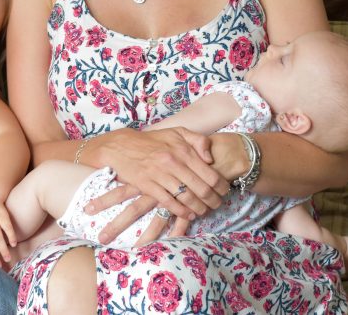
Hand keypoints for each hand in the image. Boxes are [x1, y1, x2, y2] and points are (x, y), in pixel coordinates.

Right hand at [84, 127, 228, 243]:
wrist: (122, 146)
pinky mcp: (148, 186)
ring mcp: (160, 175)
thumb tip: (210, 159)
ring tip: (205, 211)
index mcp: (183, 150)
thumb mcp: (177, 132)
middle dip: (213, 200)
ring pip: (187, 198)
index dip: (221, 186)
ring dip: (200, 208)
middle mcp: (174, 163)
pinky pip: (169, 203)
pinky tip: (189, 214)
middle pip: (201, 189)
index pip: (210, 173)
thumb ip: (198, 140)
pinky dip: (182, 212)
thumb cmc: (153, 140)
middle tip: (218, 205)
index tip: (225, 191)